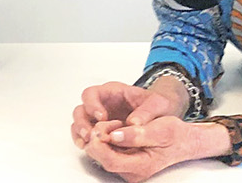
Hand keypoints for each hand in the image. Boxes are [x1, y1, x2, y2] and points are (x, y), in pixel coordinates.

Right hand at [68, 79, 188, 147]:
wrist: (161, 116)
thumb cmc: (157, 106)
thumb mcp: (158, 104)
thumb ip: (147, 111)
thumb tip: (134, 123)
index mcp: (111, 92)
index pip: (92, 94)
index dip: (92, 104)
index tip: (102, 117)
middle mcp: (100, 105)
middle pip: (80, 110)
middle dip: (83, 122)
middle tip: (91, 134)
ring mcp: (97, 119)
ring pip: (79, 124)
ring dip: (81, 133)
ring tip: (89, 143)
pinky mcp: (100, 133)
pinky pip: (85, 136)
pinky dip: (84, 142)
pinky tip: (89, 148)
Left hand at [83, 116, 231, 181]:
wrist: (183, 141)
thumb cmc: (175, 135)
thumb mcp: (160, 129)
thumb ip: (137, 134)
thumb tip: (114, 135)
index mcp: (141, 167)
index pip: (110, 161)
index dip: (100, 144)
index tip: (100, 128)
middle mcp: (131, 172)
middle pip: (102, 159)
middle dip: (98, 139)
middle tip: (108, 122)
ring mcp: (127, 169)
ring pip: (101, 155)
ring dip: (101, 137)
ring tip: (115, 124)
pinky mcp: (124, 162)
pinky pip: (106, 152)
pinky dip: (105, 139)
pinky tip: (114, 128)